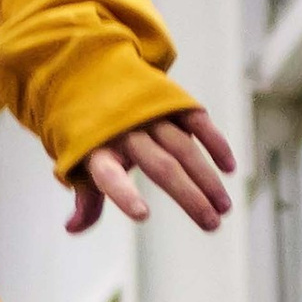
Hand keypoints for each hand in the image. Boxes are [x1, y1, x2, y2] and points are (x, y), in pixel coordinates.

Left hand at [64, 106, 236, 236]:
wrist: (94, 72)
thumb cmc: (89, 131)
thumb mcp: (79, 160)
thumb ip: (86, 198)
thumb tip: (72, 228)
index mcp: (97, 149)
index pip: (109, 176)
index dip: (124, 195)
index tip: (142, 215)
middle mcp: (125, 130)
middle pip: (162, 166)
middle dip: (189, 196)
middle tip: (212, 224)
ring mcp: (150, 113)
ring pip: (184, 147)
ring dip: (207, 178)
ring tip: (224, 207)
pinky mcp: (171, 101)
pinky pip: (197, 120)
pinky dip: (214, 142)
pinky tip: (229, 167)